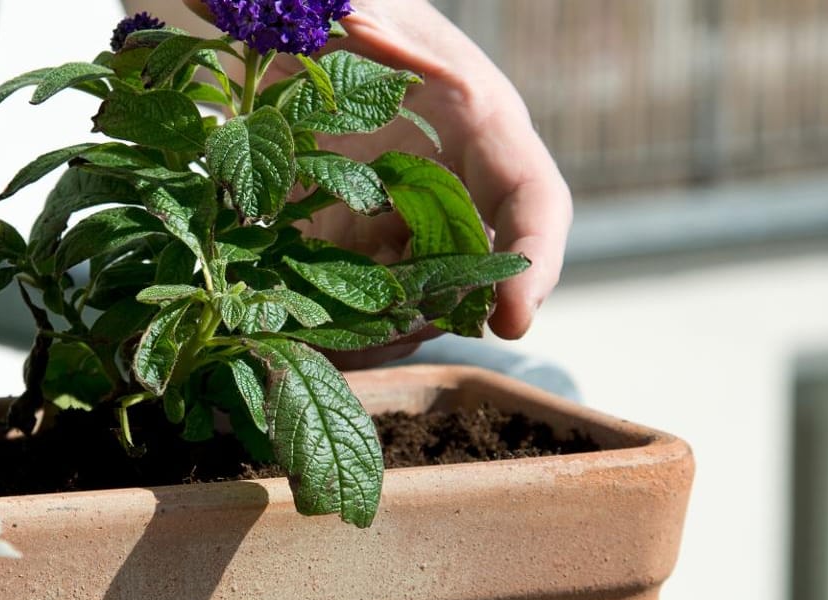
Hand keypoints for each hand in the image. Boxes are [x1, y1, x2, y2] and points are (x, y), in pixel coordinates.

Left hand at [170, 0, 570, 362]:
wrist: (293, 18)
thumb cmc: (335, 4)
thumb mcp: (359, 6)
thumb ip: (368, 20)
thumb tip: (356, 22)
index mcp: (477, 122)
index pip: (533, 202)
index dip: (534, 264)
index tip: (514, 319)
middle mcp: (451, 181)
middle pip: (477, 272)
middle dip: (443, 317)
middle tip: (388, 335)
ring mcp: (400, 216)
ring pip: (416, 297)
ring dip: (384, 328)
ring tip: (335, 339)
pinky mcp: (347, 238)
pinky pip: (355, 297)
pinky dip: (338, 323)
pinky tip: (303, 329)